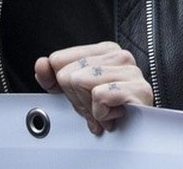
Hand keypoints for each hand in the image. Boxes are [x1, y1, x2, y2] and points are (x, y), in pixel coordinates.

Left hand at [34, 41, 152, 136]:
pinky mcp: (138, 89)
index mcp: (104, 50)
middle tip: (96, 108)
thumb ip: (53, 77)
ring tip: (107, 111)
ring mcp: (131, 70)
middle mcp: (119, 55)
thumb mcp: (75, 93)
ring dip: (90, 108)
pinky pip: (99, 97)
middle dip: (78, 100)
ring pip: (81, 83)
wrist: (141, 132)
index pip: (59, 60)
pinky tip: (115, 114)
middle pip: (68, 75)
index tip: (81, 96)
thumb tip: (42, 63)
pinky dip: (102, 113)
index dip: (63, 86)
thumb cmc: (110, 110)